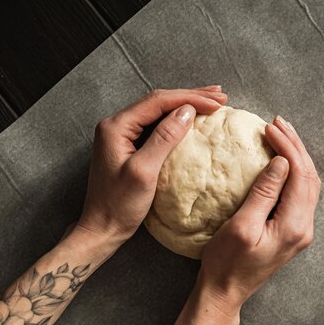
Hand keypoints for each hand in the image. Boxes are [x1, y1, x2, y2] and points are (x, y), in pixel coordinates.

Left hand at [77, 86, 227, 248]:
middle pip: (159, 101)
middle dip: (191, 96)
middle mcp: (117, 125)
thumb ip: (165, 138)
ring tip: (211, 101)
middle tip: (220, 95)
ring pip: (159, 110)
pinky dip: (177, 120)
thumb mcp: (144, 171)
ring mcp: (122, 134)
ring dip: (186, 105)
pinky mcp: (129, 146)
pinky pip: (156, 125)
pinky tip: (191, 118)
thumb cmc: (119, 205)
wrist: (102, 229)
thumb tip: (187, 111)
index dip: (190, 98)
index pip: (158, 101)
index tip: (216, 103)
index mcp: (116, 126)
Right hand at [199, 116, 320, 317]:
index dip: (288, 147)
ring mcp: (301, 230)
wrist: (225, 292)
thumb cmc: (226, 262)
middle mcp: (304, 227)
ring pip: (307, 184)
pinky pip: (299, 194)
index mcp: (294, 225)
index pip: (299, 175)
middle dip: (296, 146)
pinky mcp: (292, 230)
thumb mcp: (242, 225)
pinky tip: (282, 160)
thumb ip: (264, 193)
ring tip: (281, 134)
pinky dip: (293, 172)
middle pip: (309, 177)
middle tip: (278, 123)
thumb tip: (282, 162)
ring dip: (297, 157)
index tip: (270, 128)